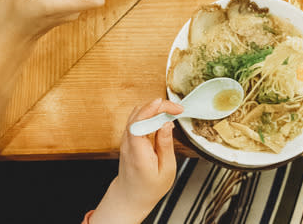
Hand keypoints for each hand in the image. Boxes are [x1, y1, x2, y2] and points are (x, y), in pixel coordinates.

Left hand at [91, 99, 183, 223]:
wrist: (131, 196)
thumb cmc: (149, 187)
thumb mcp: (166, 170)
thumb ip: (166, 145)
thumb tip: (167, 124)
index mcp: (138, 152)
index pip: (140, 122)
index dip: (154, 109)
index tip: (171, 108)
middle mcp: (128, 143)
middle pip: (138, 113)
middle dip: (159, 106)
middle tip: (176, 110)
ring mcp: (125, 140)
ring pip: (137, 114)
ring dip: (154, 109)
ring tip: (171, 113)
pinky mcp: (127, 138)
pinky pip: (136, 120)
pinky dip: (149, 115)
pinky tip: (160, 119)